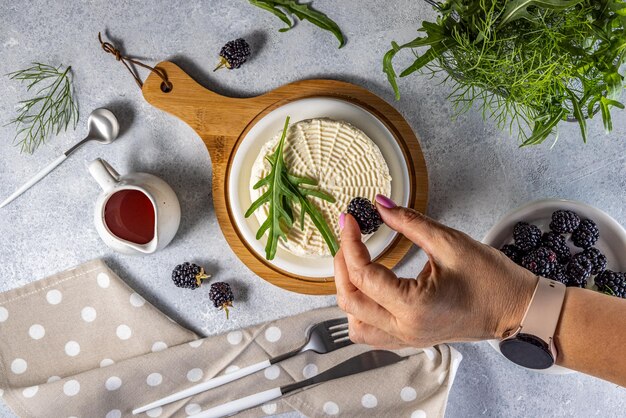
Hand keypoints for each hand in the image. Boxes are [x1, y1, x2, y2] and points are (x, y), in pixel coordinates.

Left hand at [334, 195, 537, 348]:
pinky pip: (372, 334)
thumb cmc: (493, 279)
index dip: (350, 243)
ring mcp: (408, 338)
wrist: (517, 309)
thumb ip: (409, 222)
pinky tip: (369, 289)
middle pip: (350, 302)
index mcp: (414, 306)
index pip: (363, 275)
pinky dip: (362, 312)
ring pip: (355, 325)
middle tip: (349, 238)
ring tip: (356, 264)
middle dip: (342, 266)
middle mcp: (406, 329)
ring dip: (349, 294)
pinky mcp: (412, 339)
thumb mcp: (449, 242)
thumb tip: (380, 204)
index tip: (350, 220)